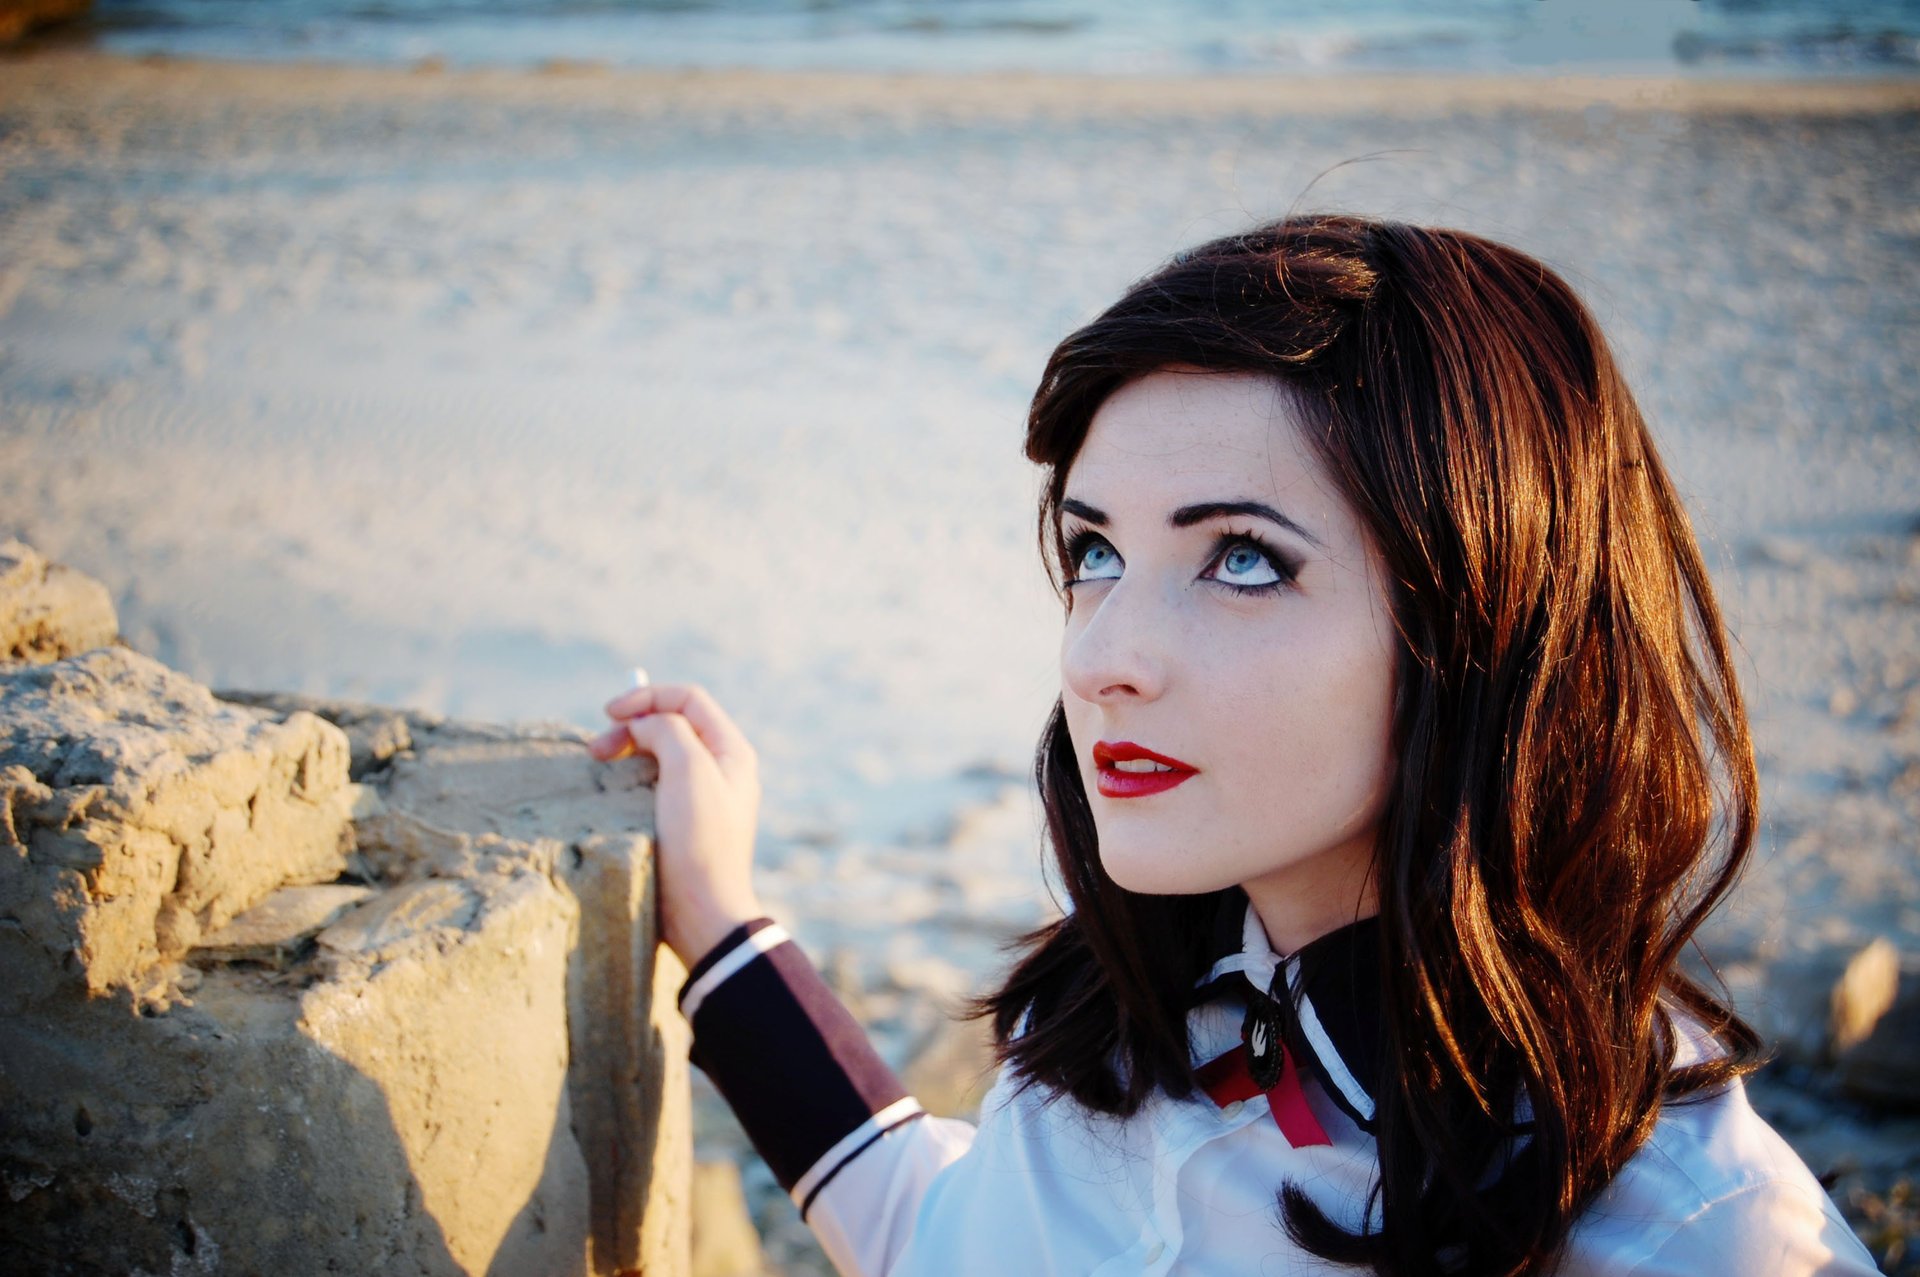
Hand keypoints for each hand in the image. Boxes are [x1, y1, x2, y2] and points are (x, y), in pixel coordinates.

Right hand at [587, 682, 765, 965]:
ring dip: (627, 754)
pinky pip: (654, 786)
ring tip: (599, 769)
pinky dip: (629, 781)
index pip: (688, 700)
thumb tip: (645, 725)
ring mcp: (702, 796)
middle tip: (596, 751)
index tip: (608, 714)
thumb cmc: (700, 842)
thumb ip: (668, 731)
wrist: (702, 914)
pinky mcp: (682, 823)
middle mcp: (721, 769)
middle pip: (672, 725)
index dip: (647, 697)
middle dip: (632, 727)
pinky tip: (611, 796)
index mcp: (731, 751)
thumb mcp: (688, 771)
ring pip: (660, 755)